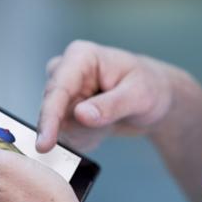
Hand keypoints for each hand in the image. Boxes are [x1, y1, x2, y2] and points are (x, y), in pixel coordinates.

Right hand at [36, 40, 179, 152]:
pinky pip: (66, 133)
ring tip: (111, 121)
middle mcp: (65, 70)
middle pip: (54, 111)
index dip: (49, 117)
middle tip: (110, 123)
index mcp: (81, 57)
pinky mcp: (63, 108)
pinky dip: (86, 137)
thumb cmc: (151, 88)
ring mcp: (62, 90)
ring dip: (86, 133)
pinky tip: (104, 125)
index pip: (57, 90)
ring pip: (60, 126)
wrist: (156, 98)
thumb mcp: (139, 96)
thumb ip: (110, 106)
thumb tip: (80, 114)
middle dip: (81, 128)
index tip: (45, 144)